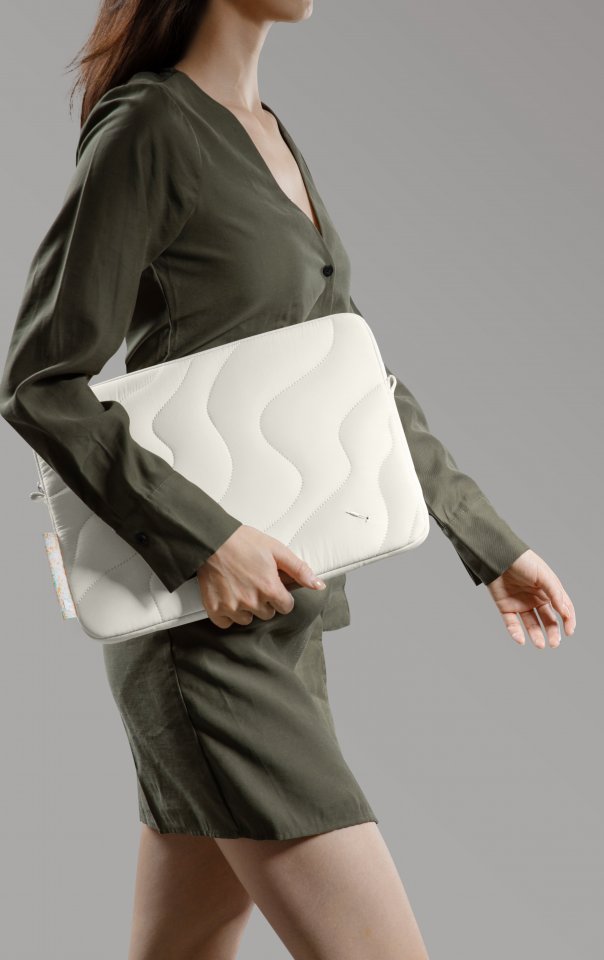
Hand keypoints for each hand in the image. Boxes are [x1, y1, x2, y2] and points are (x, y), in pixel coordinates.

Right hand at [197, 525, 326, 628]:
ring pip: (247, 619)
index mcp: (270, 588)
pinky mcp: (215, 609)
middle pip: (267, 613)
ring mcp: (232, 607)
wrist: (212, 540)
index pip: (286, 607)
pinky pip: (226, 623)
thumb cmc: (244, 542)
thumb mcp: (277, 550)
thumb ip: (299, 570)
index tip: (272, 586)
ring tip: (239, 588)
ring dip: (246, 608)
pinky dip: (227, 614)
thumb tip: (318, 585)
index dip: (281, 596)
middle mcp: (252, 601)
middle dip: (264, 601)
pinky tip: (227, 597)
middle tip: (254, 582)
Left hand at [486, 548, 575, 648]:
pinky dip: (515, 633)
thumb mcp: (544, 575)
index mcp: (547, 591)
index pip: (562, 609)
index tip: (569, 632)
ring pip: (531, 624)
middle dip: (552, 632)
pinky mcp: (505, 606)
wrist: (498, 556)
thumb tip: (565, 612)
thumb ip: (555, 593)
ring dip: (536, 635)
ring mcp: (520, 603)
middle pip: (547, 620)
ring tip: (540, 645)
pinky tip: (520, 639)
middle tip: (554, 643)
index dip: (568, 620)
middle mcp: (535, 599)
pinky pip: (511, 623)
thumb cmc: (523, 562)